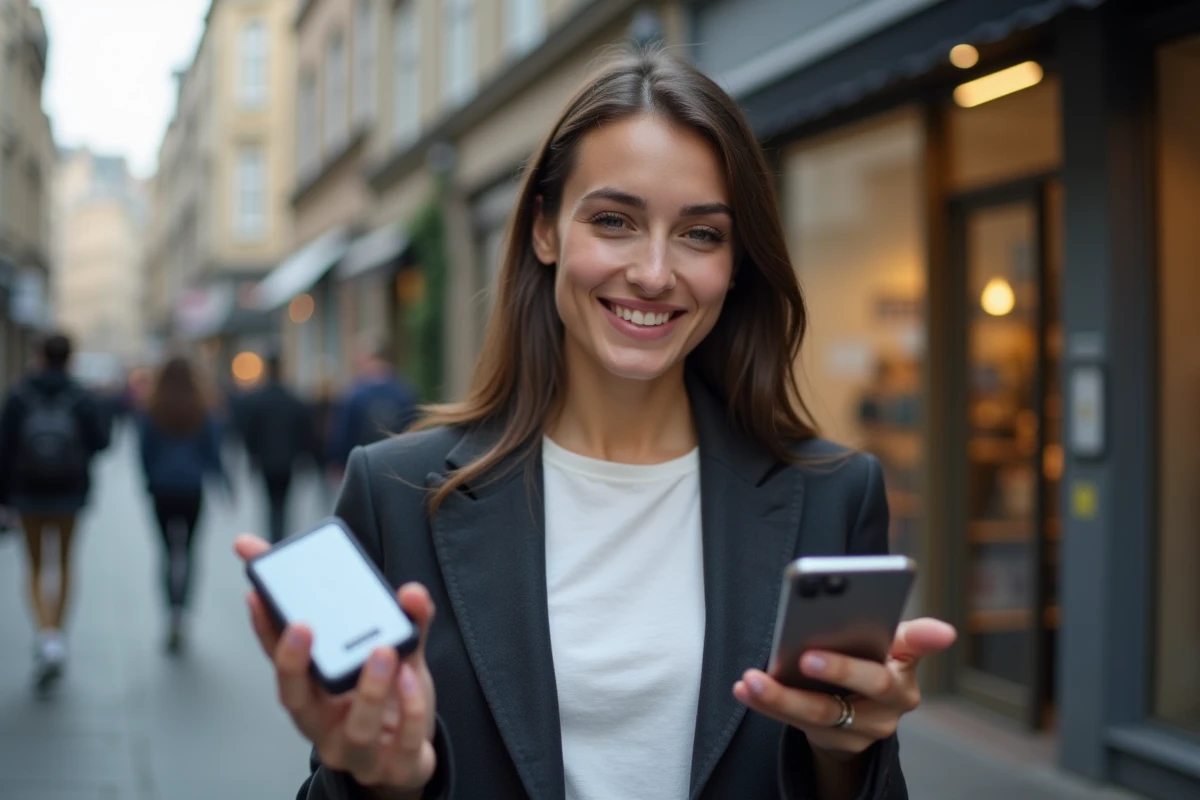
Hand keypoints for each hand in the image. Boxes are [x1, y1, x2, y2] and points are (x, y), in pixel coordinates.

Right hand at [234, 535, 437, 792]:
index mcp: (315, 696)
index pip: (282, 663)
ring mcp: (360, 753)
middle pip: (296, 701)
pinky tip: (412, 680)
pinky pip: (404, 742)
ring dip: (368, 689)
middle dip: (292, 665)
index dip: (266, 633)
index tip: (258, 596)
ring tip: (382, 651)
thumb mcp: (396, 657)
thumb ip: (404, 622)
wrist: (412, 757)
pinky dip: (411, 708)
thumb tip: (411, 593)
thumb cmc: (391, 703)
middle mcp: (327, 727)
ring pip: (356, 729)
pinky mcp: (398, 768)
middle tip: (303, 626)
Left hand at [733, 618, 956, 757]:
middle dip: (838, 670)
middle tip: (806, 657)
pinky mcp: (833, 741)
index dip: (907, 645)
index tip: (905, 636)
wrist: (858, 712)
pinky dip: (767, 705)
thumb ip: (904, 635)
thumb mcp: (889, 646)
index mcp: (902, 673)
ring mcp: (860, 728)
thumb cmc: (871, 663)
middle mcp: (888, 707)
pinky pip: (796, 724)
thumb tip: (944, 632)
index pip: (907, 654)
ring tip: (753, 679)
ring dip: (782, 696)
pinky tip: (745, 689)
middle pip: (864, 687)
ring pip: (821, 713)